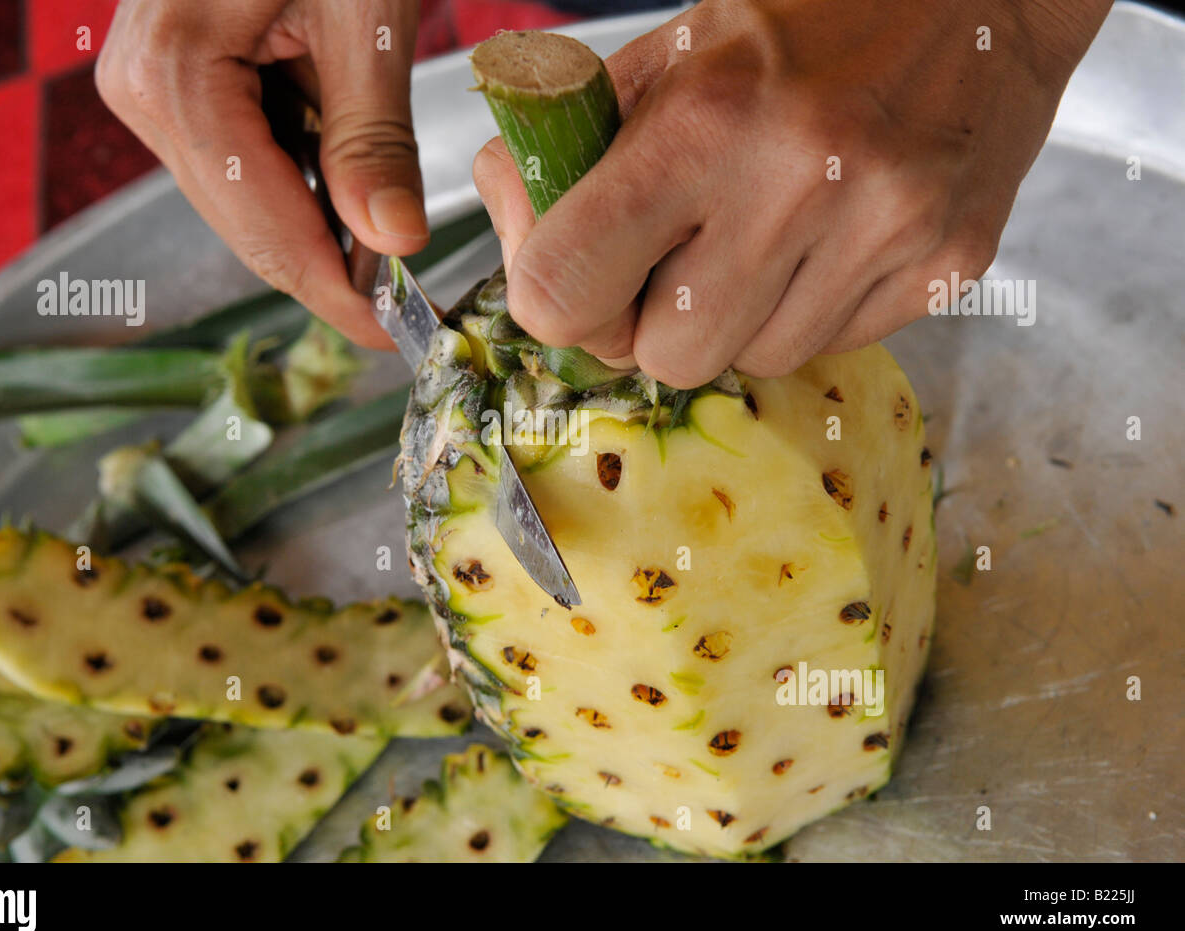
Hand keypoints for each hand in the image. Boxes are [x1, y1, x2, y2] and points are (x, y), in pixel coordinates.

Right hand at [97, 0, 425, 347]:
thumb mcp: (365, 19)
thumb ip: (372, 141)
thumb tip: (390, 245)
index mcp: (176, 76)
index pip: (264, 230)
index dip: (335, 293)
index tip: (395, 333)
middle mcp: (143, 89)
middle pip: (250, 226)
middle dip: (333, 265)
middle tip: (410, 294)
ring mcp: (152, 86)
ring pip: (249, 202)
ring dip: (324, 223)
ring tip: (390, 216)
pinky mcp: (177, 80)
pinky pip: (246, 161)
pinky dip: (306, 179)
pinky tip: (351, 170)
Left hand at [474, 0, 1110, 384]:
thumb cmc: (806, 21)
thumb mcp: (671, 52)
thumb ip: (576, 146)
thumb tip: (516, 230)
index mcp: (702, 120)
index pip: (565, 290)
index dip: (556, 302)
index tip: (576, 279)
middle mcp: (798, 182)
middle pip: (665, 358)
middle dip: (652, 325)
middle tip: (675, 261)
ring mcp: (884, 232)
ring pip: (753, 363)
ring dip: (738, 319)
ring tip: (768, 232)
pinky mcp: (947, 266)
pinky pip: (832, 347)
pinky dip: (809, 310)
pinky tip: (829, 240)